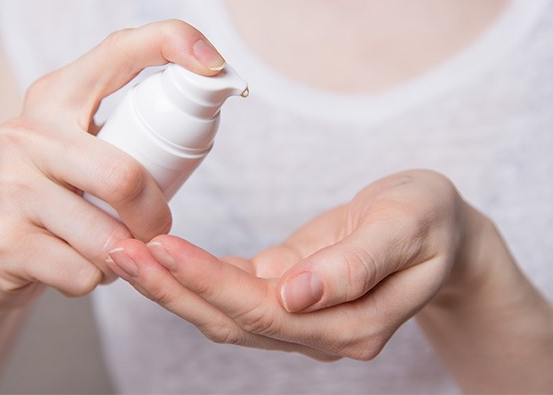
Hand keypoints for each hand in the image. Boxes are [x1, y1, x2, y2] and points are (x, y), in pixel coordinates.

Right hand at [0, 20, 226, 309]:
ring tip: (105, 250)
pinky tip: (73, 267)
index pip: (120, 50)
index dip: (174, 43)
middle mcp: (25, 131)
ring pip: (109, 238)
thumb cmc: (54, 196)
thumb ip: (129, 129)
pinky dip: (95, 280)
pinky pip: (84, 274)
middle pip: (125, 177)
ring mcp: (9, 185)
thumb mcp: (81, 148)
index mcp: (57, 96)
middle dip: (155, 218)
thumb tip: (206, 105)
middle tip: (153, 230)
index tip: (216, 65)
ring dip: (124, 256)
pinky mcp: (1, 241)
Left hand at [106, 170, 486, 360]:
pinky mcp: (285, 295)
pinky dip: (190, 276)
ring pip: (222, 313)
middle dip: (170, 288)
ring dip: (169, 285)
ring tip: (121, 252)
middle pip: (231, 320)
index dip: (210, 283)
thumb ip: (357, 264)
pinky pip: (230, 293)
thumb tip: (297, 295)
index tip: (162, 247)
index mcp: (353, 323)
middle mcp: (319, 333)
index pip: (266, 311)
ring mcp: (300, 320)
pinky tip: (155, 255)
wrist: (435, 227)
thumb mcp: (407, 226)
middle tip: (118, 251)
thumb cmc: (427, 219)